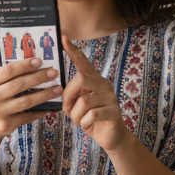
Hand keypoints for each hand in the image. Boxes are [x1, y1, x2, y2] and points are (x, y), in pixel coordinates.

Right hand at [0, 44, 60, 140]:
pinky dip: (40, 111)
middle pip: (19, 85)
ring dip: (44, 94)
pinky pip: (27, 116)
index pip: (8, 70)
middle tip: (54, 72)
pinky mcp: (7, 125)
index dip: (24, 65)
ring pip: (26, 101)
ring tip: (58, 88)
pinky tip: (51, 105)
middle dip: (38, 78)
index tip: (39, 60)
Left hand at [61, 35, 128, 152]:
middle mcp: (104, 85)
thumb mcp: (77, 107)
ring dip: (75, 115)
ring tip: (78, 121)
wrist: (111, 137)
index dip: (73, 51)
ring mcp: (110, 98)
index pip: (83, 62)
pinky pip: (91, 115)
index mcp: (94, 81)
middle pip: (80, 80)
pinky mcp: (113, 112)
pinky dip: (83, 123)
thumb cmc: (92, 119)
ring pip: (83, 102)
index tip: (64, 38)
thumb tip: (61, 93)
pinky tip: (87, 125)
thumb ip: (71, 97)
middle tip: (68, 110)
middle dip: (68, 97)